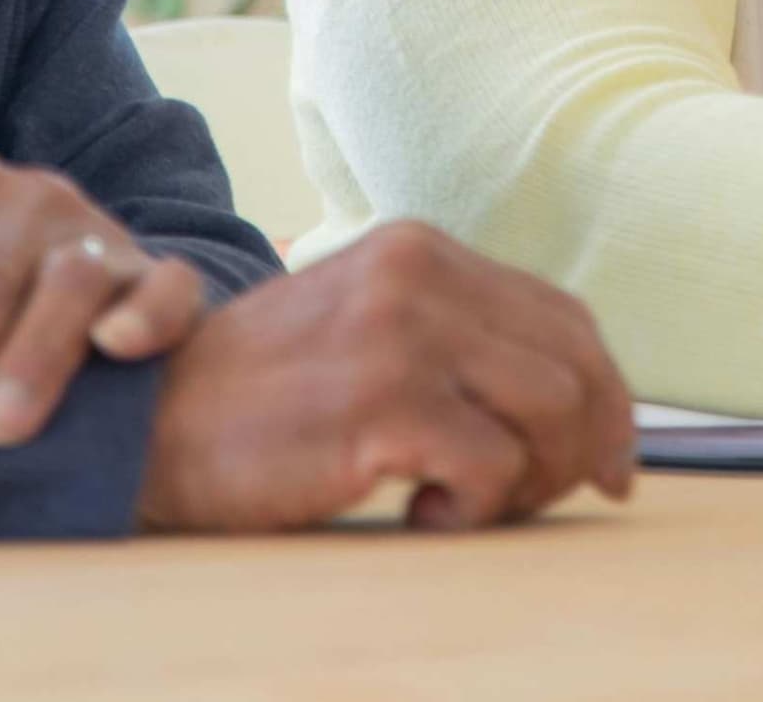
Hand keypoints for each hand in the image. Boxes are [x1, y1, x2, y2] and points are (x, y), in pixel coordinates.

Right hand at [131, 221, 637, 531]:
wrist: (150, 421)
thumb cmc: (262, 397)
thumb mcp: (365, 327)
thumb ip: (453, 339)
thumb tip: (571, 402)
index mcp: (421, 249)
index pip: (564, 317)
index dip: (606, 395)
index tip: (612, 461)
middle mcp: (420, 274)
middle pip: (575, 364)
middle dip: (584, 447)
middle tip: (544, 499)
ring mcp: (402, 334)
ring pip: (552, 412)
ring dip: (530, 481)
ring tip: (466, 503)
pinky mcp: (383, 404)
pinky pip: (493, 467)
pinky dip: (476, 508)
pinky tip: (421, 513)